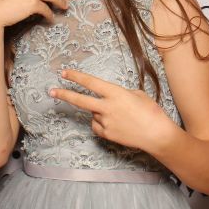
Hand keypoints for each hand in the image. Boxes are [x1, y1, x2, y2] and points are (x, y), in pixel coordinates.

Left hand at [48, 69, 176, 152]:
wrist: (157, 135)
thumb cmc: (151, 112)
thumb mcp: (137, 94)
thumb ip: (120, 94)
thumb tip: (109, 97)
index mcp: (115, 93)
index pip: (91, 82)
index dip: (76, 77)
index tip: (64, 73)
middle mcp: (107, 107)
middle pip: (80, 100)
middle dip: (64, 94)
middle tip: (51, 91)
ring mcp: (106, 122)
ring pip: (94, 114)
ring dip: (100, 112)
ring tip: (120, 115)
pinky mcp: (107, 134)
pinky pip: (97, 126)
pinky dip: (102, 123)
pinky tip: (115, 124)